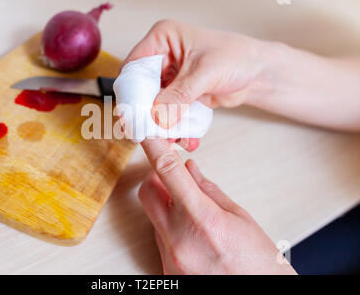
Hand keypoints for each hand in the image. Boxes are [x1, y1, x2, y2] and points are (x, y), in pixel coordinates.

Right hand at [125, 19, 359, 132]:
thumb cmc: (237, 58)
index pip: (134, 65)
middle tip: (146, 132)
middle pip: (141, 87)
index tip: (131, 114)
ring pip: (152, 103)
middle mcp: (162, 56)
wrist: (259, 73)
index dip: (130, 90)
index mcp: (162, 38)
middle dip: (145, 110)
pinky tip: (182, 138)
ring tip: (168, 140)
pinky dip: (172, 126)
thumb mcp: (204, 74)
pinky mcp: (178, 93)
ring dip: (159, 122)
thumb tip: (157, 116)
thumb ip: (179, 95)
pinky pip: (167, 112)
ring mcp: (169, 76)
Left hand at [139, 139, 296, 274]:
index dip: (153, 147)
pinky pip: (159, 238)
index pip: (167, 172)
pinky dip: (170, 227)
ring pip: (153, 216)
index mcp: (201, 219)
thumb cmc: (258, 263)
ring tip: (193, 212)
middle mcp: (178, 240)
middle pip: (147, 193)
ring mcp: (169, 258)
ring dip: (166, 205)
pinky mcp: (166, 271)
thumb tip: (189, 168)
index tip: (146, 133)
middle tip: (175, 177)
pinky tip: (192, 232)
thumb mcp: (239, 218)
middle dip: (156, 179)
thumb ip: (209, 190)